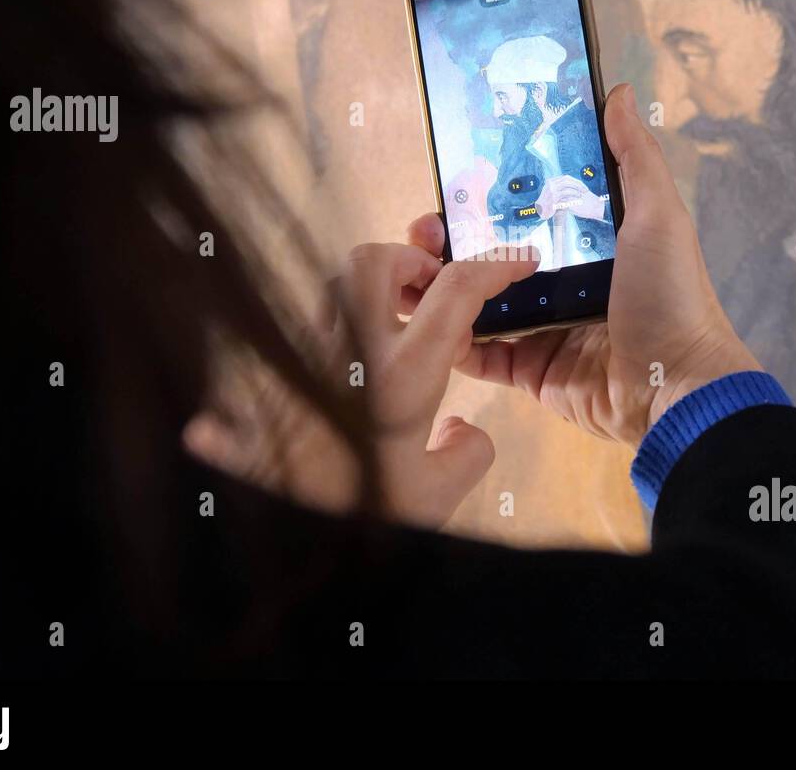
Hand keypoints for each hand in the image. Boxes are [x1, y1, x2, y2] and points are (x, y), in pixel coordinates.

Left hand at [187, 240, 538, 529]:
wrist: (279, 536)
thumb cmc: (356, 515)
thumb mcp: (434, 496)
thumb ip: (467, 453)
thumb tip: (462, 431)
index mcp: (403, 373)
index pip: (455, 290)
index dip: (495, 266)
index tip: (519, 263)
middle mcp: (351, 349)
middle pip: (376, 260)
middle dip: (412, 260)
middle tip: (433, 293)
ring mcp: (307, 355)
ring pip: (335, 285)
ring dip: (373, 288)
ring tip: (397, 327)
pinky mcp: (277, 373)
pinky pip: (309, 325)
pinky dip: (342, 326)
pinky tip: (356, 368)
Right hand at [405, 83, 759, 447]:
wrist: (676, 387)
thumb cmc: (670, 294)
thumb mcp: (659, 215)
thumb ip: (635, 156)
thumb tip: (618, 91)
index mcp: (588, 240)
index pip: (525, 207)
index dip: (488, 192)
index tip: (454, 176)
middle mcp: (561, 279)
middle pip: (493, 253)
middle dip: (452, 239)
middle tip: (423, 229)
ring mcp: (542, 327)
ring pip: (476, 302)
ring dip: (440, 286)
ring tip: (410, 269)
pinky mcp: (528, 370)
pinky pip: (479, 353)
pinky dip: (450, 338)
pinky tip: (422, 317)